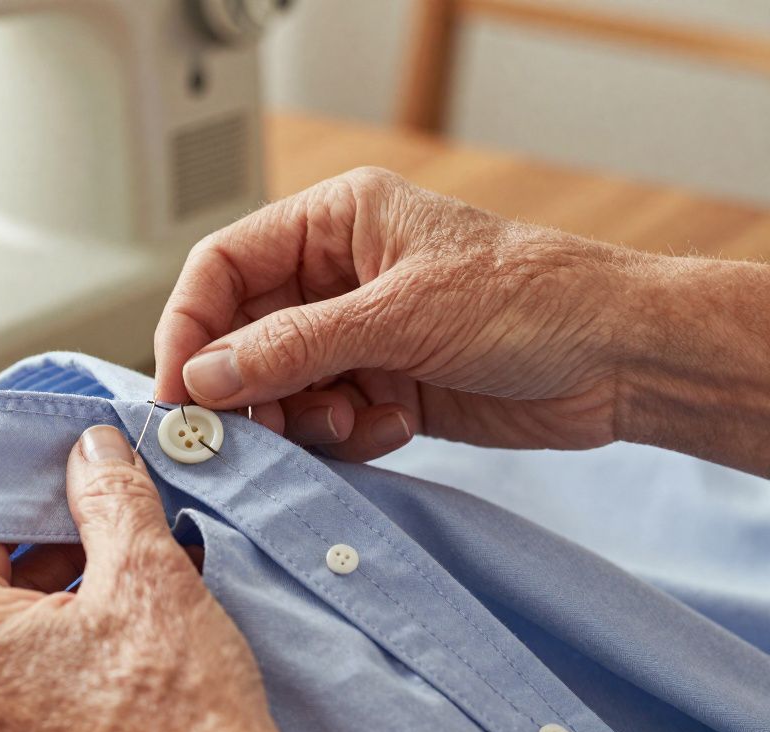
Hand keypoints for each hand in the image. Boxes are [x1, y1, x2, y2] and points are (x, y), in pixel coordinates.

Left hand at [0, 425, 277, 731]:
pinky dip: (68, 669)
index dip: (27, 511)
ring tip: (139, 600)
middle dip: (56, 562)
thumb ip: (108, 499)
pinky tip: (130, 654)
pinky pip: (26, 700)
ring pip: (11, 651)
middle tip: (118, 547)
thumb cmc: (180, 716)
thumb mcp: (149, 577)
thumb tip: (90, 451)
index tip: (78, 502)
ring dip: (68, 615)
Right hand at [154, 166, 647, 460]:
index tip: (178, 389)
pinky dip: (347, 436)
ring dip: (300, 418)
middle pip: (244, 335)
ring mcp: (359, 336)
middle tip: (246, 433)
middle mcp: (336, 278)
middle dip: (246, 386)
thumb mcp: (400, 315)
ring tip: (347, 423)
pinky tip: (394, 427)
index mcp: (335, 223)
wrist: (624, 360)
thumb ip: (293, 346)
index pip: (224, 267)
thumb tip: (204, 375)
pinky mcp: (383, 388)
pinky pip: (325, 421)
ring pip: (279, 387)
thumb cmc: (533, 299)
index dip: (190, 326)